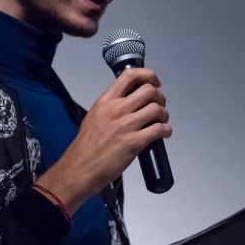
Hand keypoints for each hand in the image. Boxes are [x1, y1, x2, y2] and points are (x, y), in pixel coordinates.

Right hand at [34, 67, 170, 214]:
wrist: (78, 169)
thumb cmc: (85, 148)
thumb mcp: (94, 116)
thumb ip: (110, 106)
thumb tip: (128, 100)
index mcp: (105, 101)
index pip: (130, 75)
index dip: (148, 75)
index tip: (154, 81)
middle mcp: (116, 110)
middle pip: (149, 90)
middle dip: (160, 97)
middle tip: (159, 105)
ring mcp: (125, 126)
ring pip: (156, 109)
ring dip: (164, 114)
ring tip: (161, 121)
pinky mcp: (133, 143)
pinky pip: (159, 129)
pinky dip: (166, 130)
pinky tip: (163, 133)